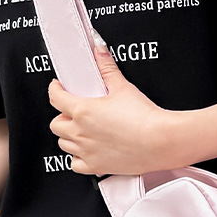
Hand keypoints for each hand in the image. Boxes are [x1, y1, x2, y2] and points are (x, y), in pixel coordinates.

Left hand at [48, 39, 171, 175]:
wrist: (161, 141)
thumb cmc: (145, 118)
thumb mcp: (123, 87)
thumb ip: (107, 67)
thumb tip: (99, 50)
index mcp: (83, 111)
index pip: (55, 98)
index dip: (55, 89)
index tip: (58, 88)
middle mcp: (80, 133)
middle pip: (56, 124)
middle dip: (62, 116)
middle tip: (73, 111)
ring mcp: (87, 151)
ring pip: (63, 144)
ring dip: (68, 136)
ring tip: (80, 129)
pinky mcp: (96, 166)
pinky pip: (75, 164)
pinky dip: (77, 157)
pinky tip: (87, 150)